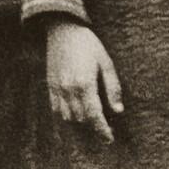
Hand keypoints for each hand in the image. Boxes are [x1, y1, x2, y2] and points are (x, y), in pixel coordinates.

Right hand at [43, 20, 125, 142]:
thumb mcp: (106, 63)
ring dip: (80, 123)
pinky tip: (76, 114)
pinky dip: (66, 116)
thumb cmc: (88, 44)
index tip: (110, 139)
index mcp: (85, 84)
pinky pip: (56, 109)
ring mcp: (57, 89)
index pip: (94, 116)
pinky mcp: (50, 86)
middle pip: (81, 119)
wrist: (63, 29)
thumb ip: (113, 88)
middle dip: (94, 128)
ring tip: (92, 121)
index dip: (102, 130)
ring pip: (67, 117)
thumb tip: (118, 111)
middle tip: (106, 129)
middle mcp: (68, 89)